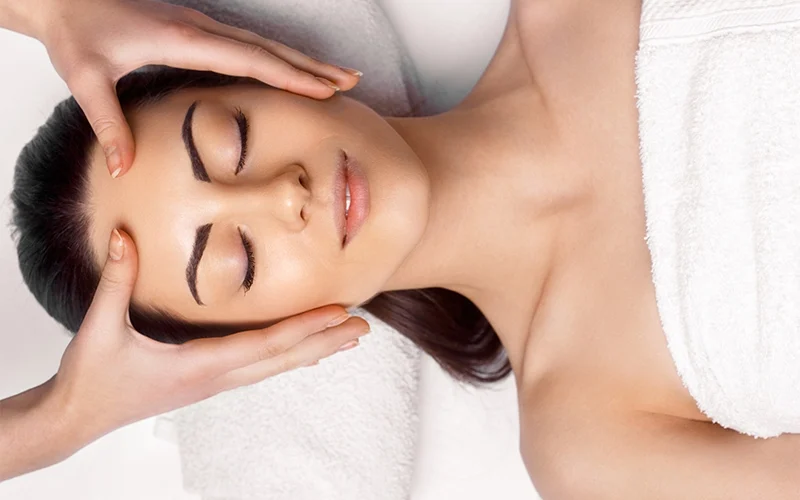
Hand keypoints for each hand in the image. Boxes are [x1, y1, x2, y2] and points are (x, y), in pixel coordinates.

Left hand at [35, 0, 362, 177]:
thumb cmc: (77, 31)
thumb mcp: (86, 78)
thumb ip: (109, 124)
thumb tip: (124, 168)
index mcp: (182, 39)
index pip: (249, 59)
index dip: (289, 75)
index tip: (323, 89)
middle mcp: (201, 29)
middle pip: (270, 49)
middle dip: (312, 67)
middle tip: (350, 82)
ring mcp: (203, 27)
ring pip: (265, 44)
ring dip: (304, 61)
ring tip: (339, 77)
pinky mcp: (199, 31)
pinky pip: (252, 45)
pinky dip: (281, 58)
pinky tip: (294, 69)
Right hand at [52, 229, 369, 445]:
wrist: (76, 417)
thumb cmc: (91, 380)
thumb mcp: (100, 328)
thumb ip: (116, 281)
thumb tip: (122, 237)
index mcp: (199, 366)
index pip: (264, 344)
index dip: (305, 327)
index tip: (338, 314)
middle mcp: (215, 378)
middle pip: (282, 358)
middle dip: (325, 342)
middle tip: (362, 329)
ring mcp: (213, 383)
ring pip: (275, 366)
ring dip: (312, 351)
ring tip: (344, 339)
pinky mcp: (207, 382)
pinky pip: (258, 368)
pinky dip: (286, 356)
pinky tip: (300, 353)